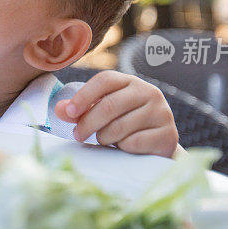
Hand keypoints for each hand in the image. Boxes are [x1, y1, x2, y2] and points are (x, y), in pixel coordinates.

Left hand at [54, 71, 178, 156]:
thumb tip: (59, 109)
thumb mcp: (101, 113)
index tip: (69, 112)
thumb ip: (79, 110)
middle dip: (88, 123)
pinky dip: (122, 148)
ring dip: (104, 138)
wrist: (158, 144)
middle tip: (78, 135)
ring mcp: (162, 113)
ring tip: (104, 139)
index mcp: (130, 82)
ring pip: (119, 127)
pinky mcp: (168, 135)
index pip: (105, 80)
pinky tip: (124, 147)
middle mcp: (149, 92)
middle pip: (109, 105)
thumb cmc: (124, 124)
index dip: (84, 95)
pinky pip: (133, 143)